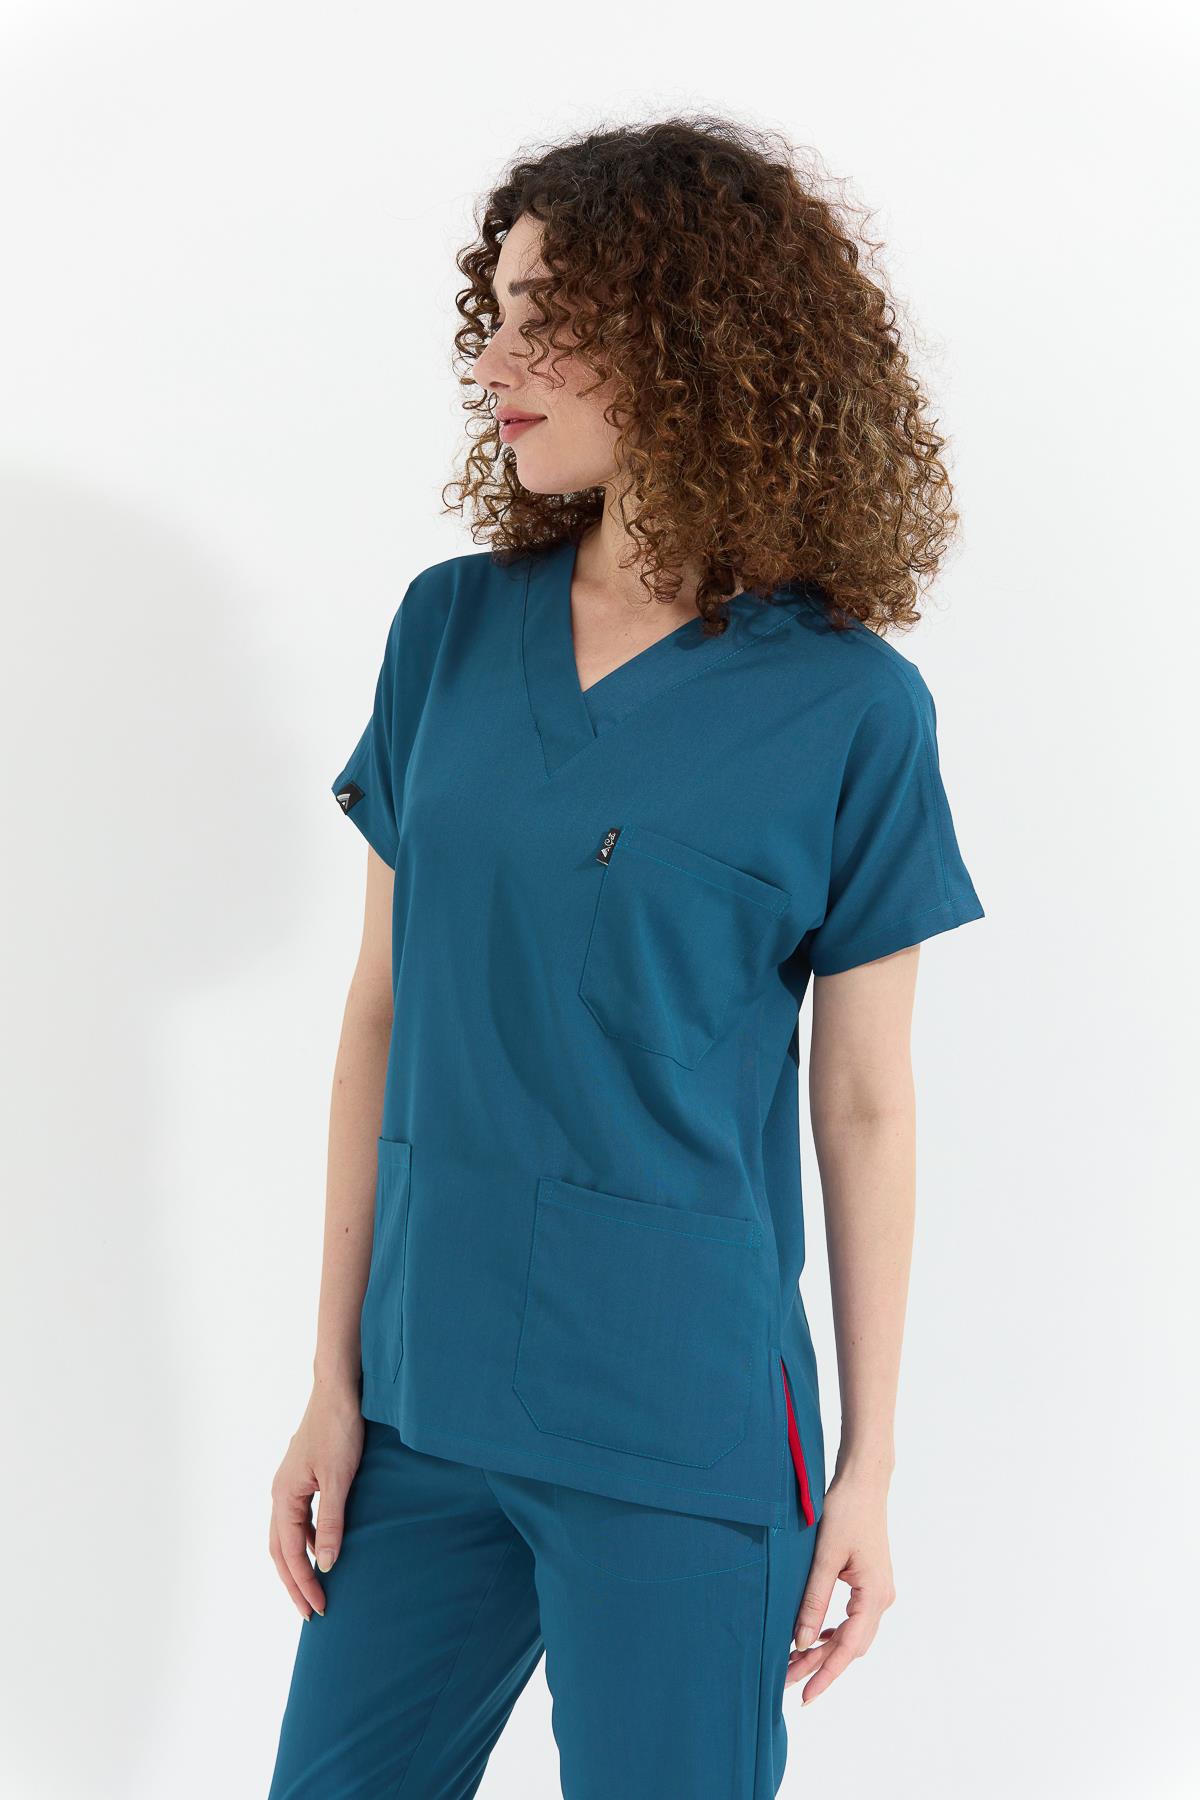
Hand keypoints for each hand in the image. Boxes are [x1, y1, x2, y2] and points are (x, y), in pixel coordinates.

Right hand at [268, 1377, 364, 1619]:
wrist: (339, 1390)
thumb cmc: (339, 1430)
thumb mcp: (340, 1480)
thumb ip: (332, 1523)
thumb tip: (324, 1565)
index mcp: (284, 1496)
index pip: (289, 1553)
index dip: (302, 1584)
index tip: (317, 1610)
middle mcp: (280, 1493)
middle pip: (280, 1550)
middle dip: (294, 1583)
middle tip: (311, 1612)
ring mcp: (289, 1484)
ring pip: (286, 1536)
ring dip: (298, 1564)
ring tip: (314, 1589)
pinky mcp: (302, 1477)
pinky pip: (298, 1519)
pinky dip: (306, 1541)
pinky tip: (322, 1549)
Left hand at [785, 1470, 895, 1702]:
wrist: (865, 1482)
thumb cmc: (845, 1512)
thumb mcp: (824, 1557)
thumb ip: (813, 1601)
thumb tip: (800, 1642)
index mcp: (874, 1596)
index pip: (848, 1648)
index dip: (826, 1674)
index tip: (806, 1696)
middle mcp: (882, 1599)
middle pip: (850, 1646)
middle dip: (819, 1665)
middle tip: (786, 1681)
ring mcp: (878, 1591)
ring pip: (851, 1634)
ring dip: (825, 1650)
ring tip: (794, 1663)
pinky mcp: (870, 1583)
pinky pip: (853, 1619)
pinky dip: (833, 1632)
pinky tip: (814, 1637)